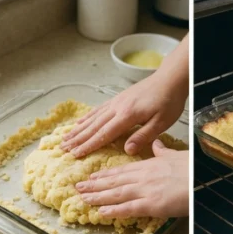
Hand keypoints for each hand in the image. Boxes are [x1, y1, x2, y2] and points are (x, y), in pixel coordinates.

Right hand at [62, 36, 188, 156]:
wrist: (169, 79)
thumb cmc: (168, 101)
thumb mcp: (161, 123)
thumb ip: (143, 136)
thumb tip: (127, 150)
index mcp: (128, 115)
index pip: (104, 134)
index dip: (89, 145)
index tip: (76, 154)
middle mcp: (118, 107)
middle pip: (94, 126)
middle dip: (78, 138)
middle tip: (63, 148)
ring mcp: (116, 101)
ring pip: (93, 117)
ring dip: (78, 129)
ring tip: (65, 138)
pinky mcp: (118, 98)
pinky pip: (98, 109)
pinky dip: (87, 117)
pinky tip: (80, 123)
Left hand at [76, 142, 188, 219]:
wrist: (202, 178)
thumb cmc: (193, 169)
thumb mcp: (177, 156)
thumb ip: (163, 152)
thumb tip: (156, 144)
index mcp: (149, 166)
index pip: (121, 170)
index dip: (105, 175)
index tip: (92, 177)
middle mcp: (143, 177)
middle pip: (114, 181)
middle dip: (94, 185)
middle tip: (77, 188)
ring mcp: (146, 191)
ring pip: (116, 194)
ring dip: (98, 197)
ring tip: (82, 199)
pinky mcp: (152, 204)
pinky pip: (128, 208)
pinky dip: (114, 210)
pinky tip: (101, 212)